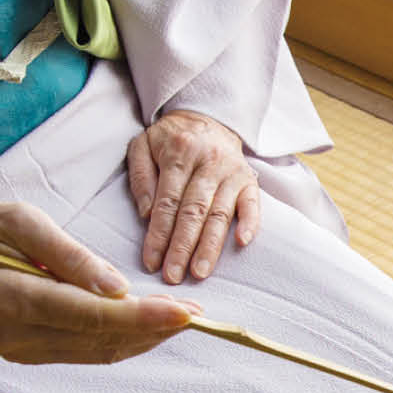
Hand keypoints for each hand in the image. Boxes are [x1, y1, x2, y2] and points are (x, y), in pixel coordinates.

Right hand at [0, 203, 194, 364]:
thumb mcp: (18, 220)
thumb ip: (68, 254)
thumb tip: (118, 287)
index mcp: (8, 298)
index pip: (90, 315)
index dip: (143, 317)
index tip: (186, 314)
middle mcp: (14, 335)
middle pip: (100, 340)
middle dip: (154, 328)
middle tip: (199, 313)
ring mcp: (19, 351)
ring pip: (98, 351)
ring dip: (144, 337)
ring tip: (183, 318)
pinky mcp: (27, 354)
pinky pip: (84, 351)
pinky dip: (120, 337)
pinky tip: (147, 322)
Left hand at [127, 108, 259, 284]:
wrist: (206, 116)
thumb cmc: (170, 139)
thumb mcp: (143, 145)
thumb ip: (140, 177)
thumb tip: (147, 214)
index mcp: (179, 153)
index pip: (167, 201)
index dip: (159, 234)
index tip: (152, 261)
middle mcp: (208, 162)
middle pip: (194, 211)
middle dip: (182, 247)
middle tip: (173, 275)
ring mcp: (231, 171)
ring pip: (220, 213)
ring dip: (210, 246)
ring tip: (199, 272)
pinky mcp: (249, 179)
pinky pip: (252, 203)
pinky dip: (250, 222)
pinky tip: (242, 242)